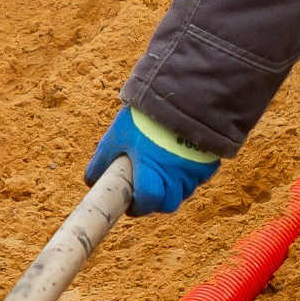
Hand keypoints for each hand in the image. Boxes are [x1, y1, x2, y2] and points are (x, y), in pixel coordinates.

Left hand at [85, 104, 217, 216]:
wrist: (181, 93)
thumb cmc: (144, 116)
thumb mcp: (117, 135)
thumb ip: (103, 160)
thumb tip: (90, 181)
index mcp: (151, 170)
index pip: (148, 202)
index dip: (138, 207)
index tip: (132, 204)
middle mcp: (175, 175)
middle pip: (169, 204)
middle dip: (157, 201)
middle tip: (148, 187)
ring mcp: (194, 169)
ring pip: (185, 191)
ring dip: (173, 187)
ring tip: (163, 169)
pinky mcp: (209, 161)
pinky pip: (198, 176)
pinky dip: (188, 173)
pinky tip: (179, 158)